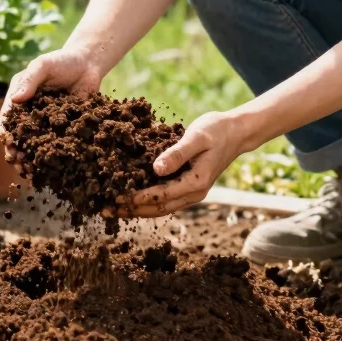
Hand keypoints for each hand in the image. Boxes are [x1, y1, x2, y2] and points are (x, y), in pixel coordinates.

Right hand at [0, 46, 102, 168]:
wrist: (88, 64)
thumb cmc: (62, 61)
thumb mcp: (43, 65)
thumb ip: (31, 80)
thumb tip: (15, 100)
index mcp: (18, 100)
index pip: (7, 121)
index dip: (7, 136)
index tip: (11, 147)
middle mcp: (29, 114)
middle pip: (18, 139)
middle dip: (16, 154)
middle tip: (21, 166)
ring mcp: (45, 123)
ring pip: (34, 146)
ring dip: (31, 161)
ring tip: (32, 173)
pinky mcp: (62, 129)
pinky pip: (55, 146)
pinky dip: (53, 158)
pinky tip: (54, 170)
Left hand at [121, 110, 245, 217]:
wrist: (236, 132)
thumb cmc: (216, 130)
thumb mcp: (196, 137)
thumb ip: (176, 153)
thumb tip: (155, 169)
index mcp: (196, 182)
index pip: (161, 196)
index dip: (137, 199)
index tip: (116, 199)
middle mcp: (194, 192)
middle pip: (158, 208)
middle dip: (131, 210)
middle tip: (105, 210)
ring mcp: (192, 191)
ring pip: (161, 207)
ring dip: (137, 209)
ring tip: (113, 208)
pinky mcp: (188, 185)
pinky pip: (165, 199)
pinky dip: (147, 201)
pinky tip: (131, 197)